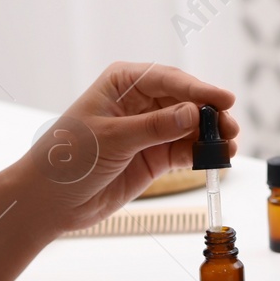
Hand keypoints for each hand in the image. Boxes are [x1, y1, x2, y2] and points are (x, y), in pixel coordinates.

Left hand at [21, 62, 238, 231]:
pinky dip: (201, 154)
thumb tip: (193, 113)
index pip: (168, 79)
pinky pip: (184, 150)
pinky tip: (217, 159)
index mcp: (122, 83)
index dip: (198, 89)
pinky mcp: (153, 157)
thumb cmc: (67, 160)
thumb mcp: (112, 139)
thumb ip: (155, 127)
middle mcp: (138, 102)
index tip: (224, 99)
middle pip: (185, 100)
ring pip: (189, 126)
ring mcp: (148, 130)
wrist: (49, 201)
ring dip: (210, 135)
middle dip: (209, 113)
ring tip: (230, 146)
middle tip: (230, 127)